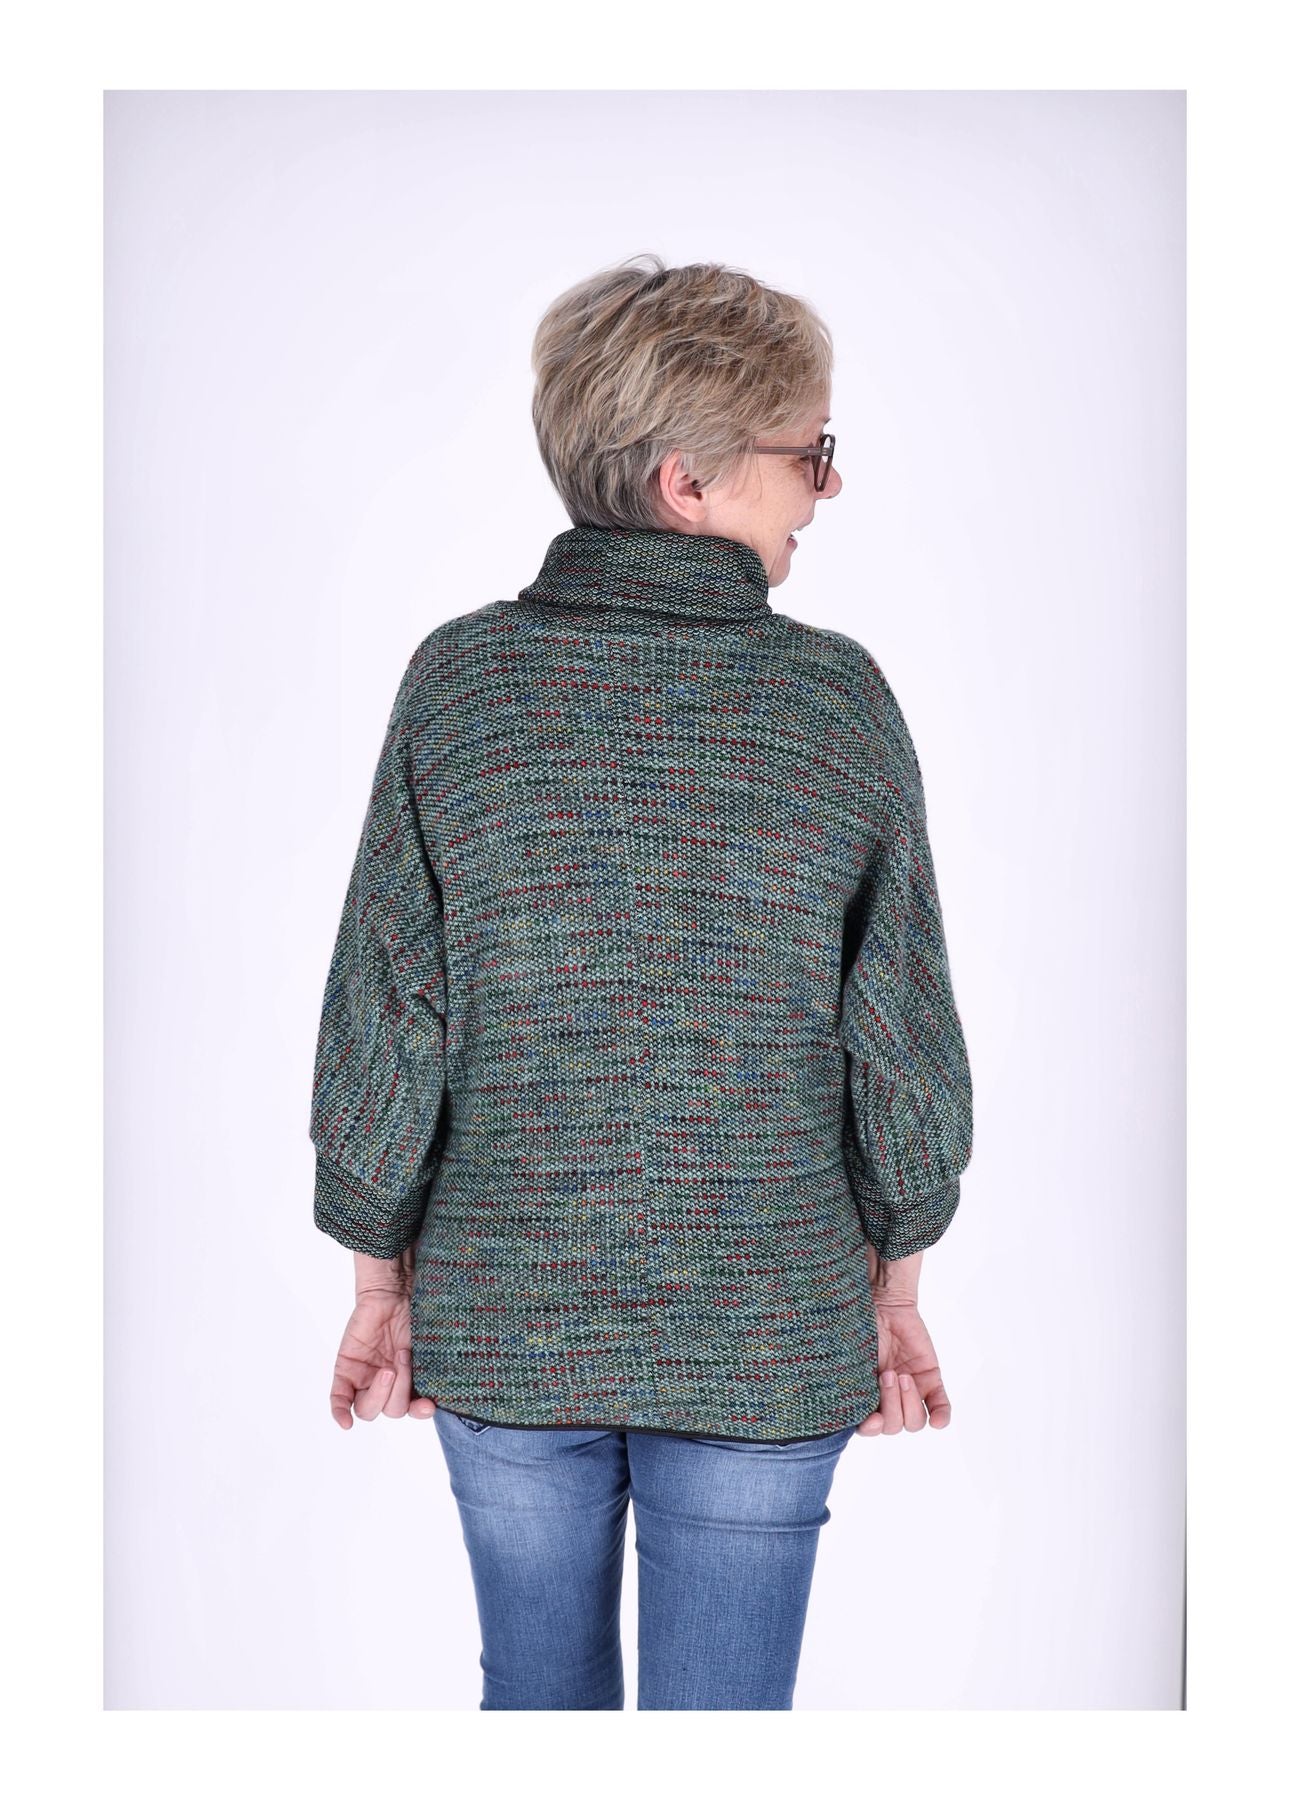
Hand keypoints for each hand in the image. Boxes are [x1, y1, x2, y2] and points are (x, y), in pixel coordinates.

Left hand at [329, 1284, 437, 1429]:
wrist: (395, 1289)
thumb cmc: (416, 1312)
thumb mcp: (429, 1345)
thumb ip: (431, 1370)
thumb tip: (438, 1397)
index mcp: (410, 1381)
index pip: (412, 1410)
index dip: (419, 1413)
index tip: (428, 1405)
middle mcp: (387, 1384)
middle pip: (392, 1411)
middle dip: (400, 1390)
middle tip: (403, 1359)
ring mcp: (365, 1378)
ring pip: (368, 1410)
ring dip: (382, 1391)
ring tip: (391, 1363)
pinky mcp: (345, 1369)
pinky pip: (339, 1399)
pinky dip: (341, 1412)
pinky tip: (345, 1422)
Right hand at [856, 1292, 951, 1435]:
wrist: (883, 1302)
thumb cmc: (860, 1326)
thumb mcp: (848, 1355)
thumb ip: (846, 1381)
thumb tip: (843, 1402)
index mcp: (865, 1397)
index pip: (870, 1428)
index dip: (871, 1429)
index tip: (872, 1418)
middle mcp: (888, 1399)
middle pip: (895, 1426)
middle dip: (891, 1403)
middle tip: (887, 1374)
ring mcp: (911, 1391)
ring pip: (916, 1421)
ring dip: (909, 1402)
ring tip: (902, 1375)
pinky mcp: (931, 1380)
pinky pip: (941, 1407)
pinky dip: (941, 1416)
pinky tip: (938, 1419)